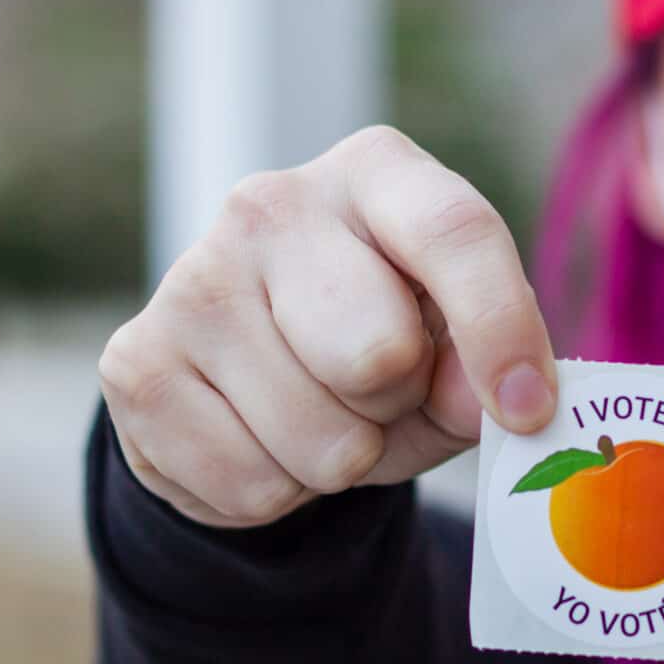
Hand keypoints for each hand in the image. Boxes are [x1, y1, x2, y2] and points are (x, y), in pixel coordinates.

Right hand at [98, 126, 558, 527]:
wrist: (251, 375)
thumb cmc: (383, 340)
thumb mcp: (454, 342)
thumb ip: (485, 362)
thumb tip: (492, 401)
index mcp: (376, 172)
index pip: (454, 232)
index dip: (500, 328)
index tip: (528, 408)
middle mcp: (273, 204)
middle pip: (379, 353)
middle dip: (399, 404)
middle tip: (382, 390)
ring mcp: (192, 278)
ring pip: (319, 441)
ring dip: (341, 459)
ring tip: (322, 414)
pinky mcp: (135, 361)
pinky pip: (252, 485)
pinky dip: (277, 492)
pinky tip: (261, 437)